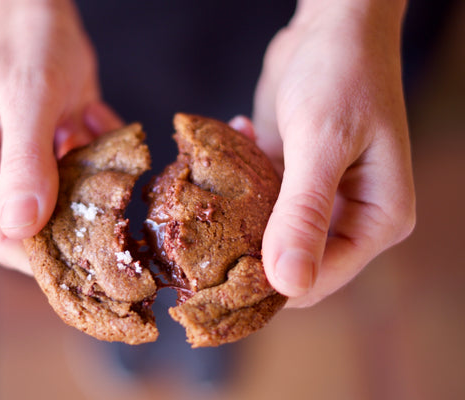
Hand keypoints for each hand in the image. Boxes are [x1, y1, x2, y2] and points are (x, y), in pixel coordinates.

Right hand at [0, 0, 121, 273]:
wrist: (41, 17)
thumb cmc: (29, 44)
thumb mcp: (31, 97)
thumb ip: (27, 161)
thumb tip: (23, 226)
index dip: (42, 255)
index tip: (90, 260)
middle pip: (30, 229)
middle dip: (75, 226)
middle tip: (115, 221)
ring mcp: (14, 169)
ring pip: (57, 210)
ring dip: (91, 197)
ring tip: (110, 169)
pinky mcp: (42, 161)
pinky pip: (74, 184)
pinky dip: (97, 171)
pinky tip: (101, 135)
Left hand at [248, 0, 414, 306]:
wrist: (332, 27)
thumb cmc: (340, 74)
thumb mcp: (321, 142)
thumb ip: (304, 212)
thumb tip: (289, 283)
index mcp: (378, 218)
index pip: (320, 279)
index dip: (270, 283)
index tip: (218, 274)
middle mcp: (353, 217)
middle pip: (292, 262)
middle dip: (247, 249)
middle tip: (205, 226)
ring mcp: (322, 200)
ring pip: (270, 234)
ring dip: (239, 213)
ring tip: (219, 179)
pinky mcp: (295, 180)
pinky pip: (260, 202)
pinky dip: (242, 181)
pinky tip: (240, 138)